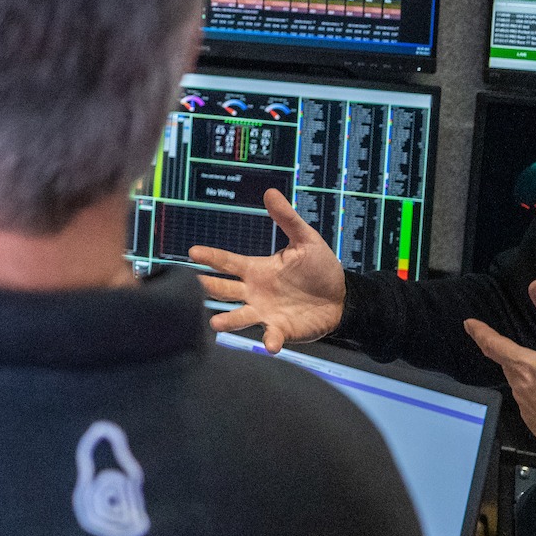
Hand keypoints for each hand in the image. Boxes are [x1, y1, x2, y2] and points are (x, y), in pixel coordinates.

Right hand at [190, 189, 346, 352]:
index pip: (228, 262)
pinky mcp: (281, 330)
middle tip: (193, 286)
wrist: (342, 298)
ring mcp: (265, 312)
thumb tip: (270, 192)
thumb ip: (287, 219)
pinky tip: (270, 344)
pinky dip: (269, 340)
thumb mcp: (306, 240)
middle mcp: (254, 292)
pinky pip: (271, 335)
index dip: (211, 257)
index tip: (193, 252)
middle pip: (224, 290)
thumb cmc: (320, 268)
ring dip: (228, 320)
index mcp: (256, 269)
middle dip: (208, 288)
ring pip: (239, 316)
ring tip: (216, 323)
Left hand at [465, 279, 535, 467]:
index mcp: (527, 371)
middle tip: (506, 347)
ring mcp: (533, 418)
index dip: (482, 333)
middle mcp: (523, 395)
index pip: (496, 346)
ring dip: (526, 381)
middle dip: (507, 357)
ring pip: (523, 391)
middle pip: (510, 370)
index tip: (469, 324)